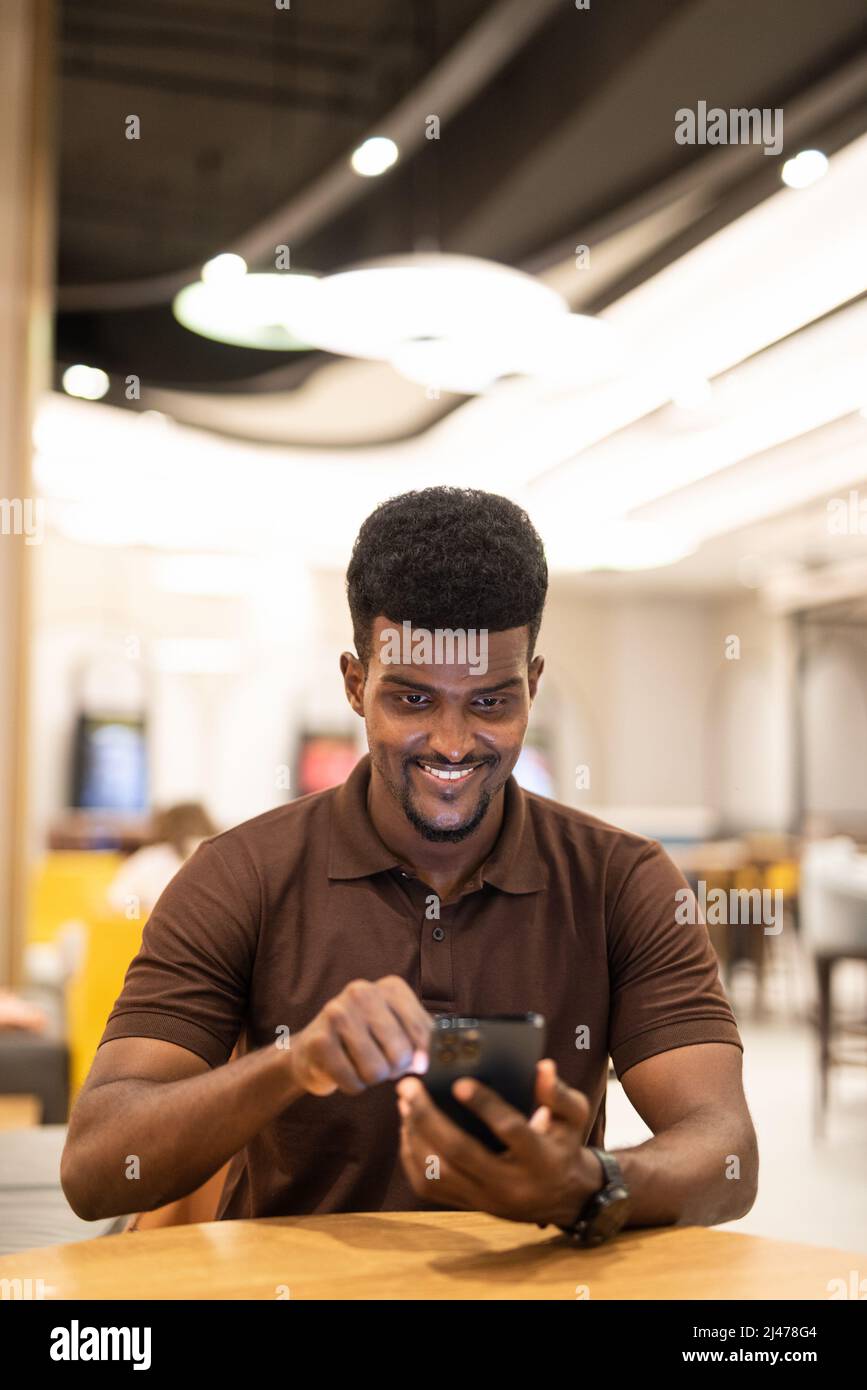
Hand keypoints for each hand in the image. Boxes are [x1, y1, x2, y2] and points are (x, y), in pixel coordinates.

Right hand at [291, 976, 431, 1096]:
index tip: (413, 1063)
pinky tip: (344, 1072)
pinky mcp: (319, 1040)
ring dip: (371, 1079)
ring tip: (360, 1064)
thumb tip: (424, 1063)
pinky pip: (352, 1081)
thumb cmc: (364, 1039)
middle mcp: (363, 992)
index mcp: (390, 987)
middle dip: (393, 1070)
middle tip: (380, 1062)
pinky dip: (352, 1086)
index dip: (420, 1057)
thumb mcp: (398, 1030)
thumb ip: (419, 1042)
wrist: (313, 1048)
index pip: (423, 1031)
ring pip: (376, 1070)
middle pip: (401, 1053)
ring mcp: (337, 1013)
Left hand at [396, 1058, 603, 1226]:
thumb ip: (559, 1093)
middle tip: (409, 1086)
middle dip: (428, 1116)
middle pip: (460, 1152)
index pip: (511, 1130)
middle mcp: (510, 1183)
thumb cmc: (563, 1145)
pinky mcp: (467, 1204)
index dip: (484, 1105)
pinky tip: (408, 1128)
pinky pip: (428, 1187)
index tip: (458, 1081)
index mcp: (540, 1158)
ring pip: (437, 1172)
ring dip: (414, 1135)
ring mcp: (485, 1199)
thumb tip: (542, 1067)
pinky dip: (411, 1156)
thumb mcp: (573, 1118)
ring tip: (405, 1103)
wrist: (562, 1198)